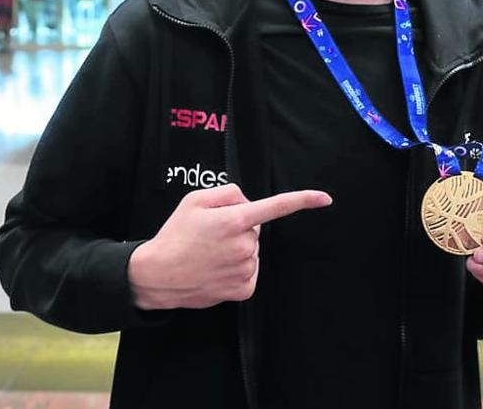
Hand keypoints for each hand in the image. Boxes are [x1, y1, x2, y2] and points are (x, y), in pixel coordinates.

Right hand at [128, 184, 331, 310]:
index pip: (275, 206)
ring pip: (253, 250)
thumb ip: (227, 192)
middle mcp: (245, 245)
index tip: (325, 198)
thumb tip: (248, 202)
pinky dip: (238, 269)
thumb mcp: (194, 200)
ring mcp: (245, 269)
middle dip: (239, 227)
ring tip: (209, 253)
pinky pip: (250, 271)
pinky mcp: (243, 289)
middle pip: (256, 228)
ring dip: (237, 249)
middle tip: (210, 235)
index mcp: (234, 220)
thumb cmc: (175, 235)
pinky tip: (217, 269)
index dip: (303, 200)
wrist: (158, 274)